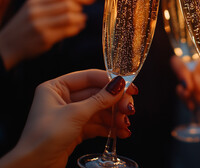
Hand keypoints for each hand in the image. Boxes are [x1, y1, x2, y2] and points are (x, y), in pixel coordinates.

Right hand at [0, 0, 98, 69]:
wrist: (6, 46)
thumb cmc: (24, 28)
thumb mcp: (32, 11)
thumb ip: (51, 5)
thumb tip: (77, 3)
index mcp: (34, 2)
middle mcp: (36, 11)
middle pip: (67, 4)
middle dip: (80, 8)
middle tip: (83, 13)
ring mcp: (40, 25)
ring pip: (69, 17)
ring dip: (80, 19)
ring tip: (82, 21)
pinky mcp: (45, 38)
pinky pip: (67, 31)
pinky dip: (76, 29)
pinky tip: (78, 29)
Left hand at [0, 69, 137, 167]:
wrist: (34, 167)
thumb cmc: (45, 137)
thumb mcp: (75, 114)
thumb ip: (100, 99)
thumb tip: (120, 84)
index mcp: (56, 87)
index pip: (89, 77)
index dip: (110, 81)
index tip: (128, 86)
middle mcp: (63, 98)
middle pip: (97, 94)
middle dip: (115, 102)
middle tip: (129, 108)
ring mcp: (70, 114)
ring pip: (99, 110)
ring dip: (114, 117)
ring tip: (125, 124)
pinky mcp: (75, 129)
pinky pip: (97, 124)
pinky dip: (109, 128)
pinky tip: (121, 132)